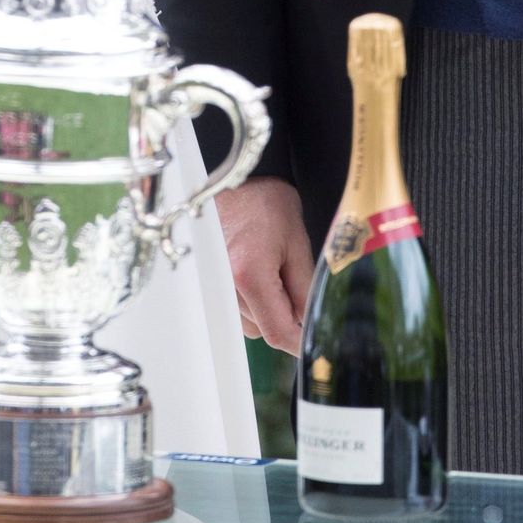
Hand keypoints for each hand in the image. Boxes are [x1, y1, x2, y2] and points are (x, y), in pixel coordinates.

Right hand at [215, 175, 314, 353]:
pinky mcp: (207, 284)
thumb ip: (304, 289)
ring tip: (273, 268)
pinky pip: (236, 310)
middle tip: (294, 282)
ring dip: (267, 310)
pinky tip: (257, 271)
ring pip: (250, 323)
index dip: (300, 343)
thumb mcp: (297, 242)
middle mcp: (224, 286)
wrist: (233, 178)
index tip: (315, 344)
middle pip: (264, 330)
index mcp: (250, 275)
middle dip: (286, 318)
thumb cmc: (266, 203)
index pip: (278, 332)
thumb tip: (311, 326)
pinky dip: (251, 302)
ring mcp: (212, 287)